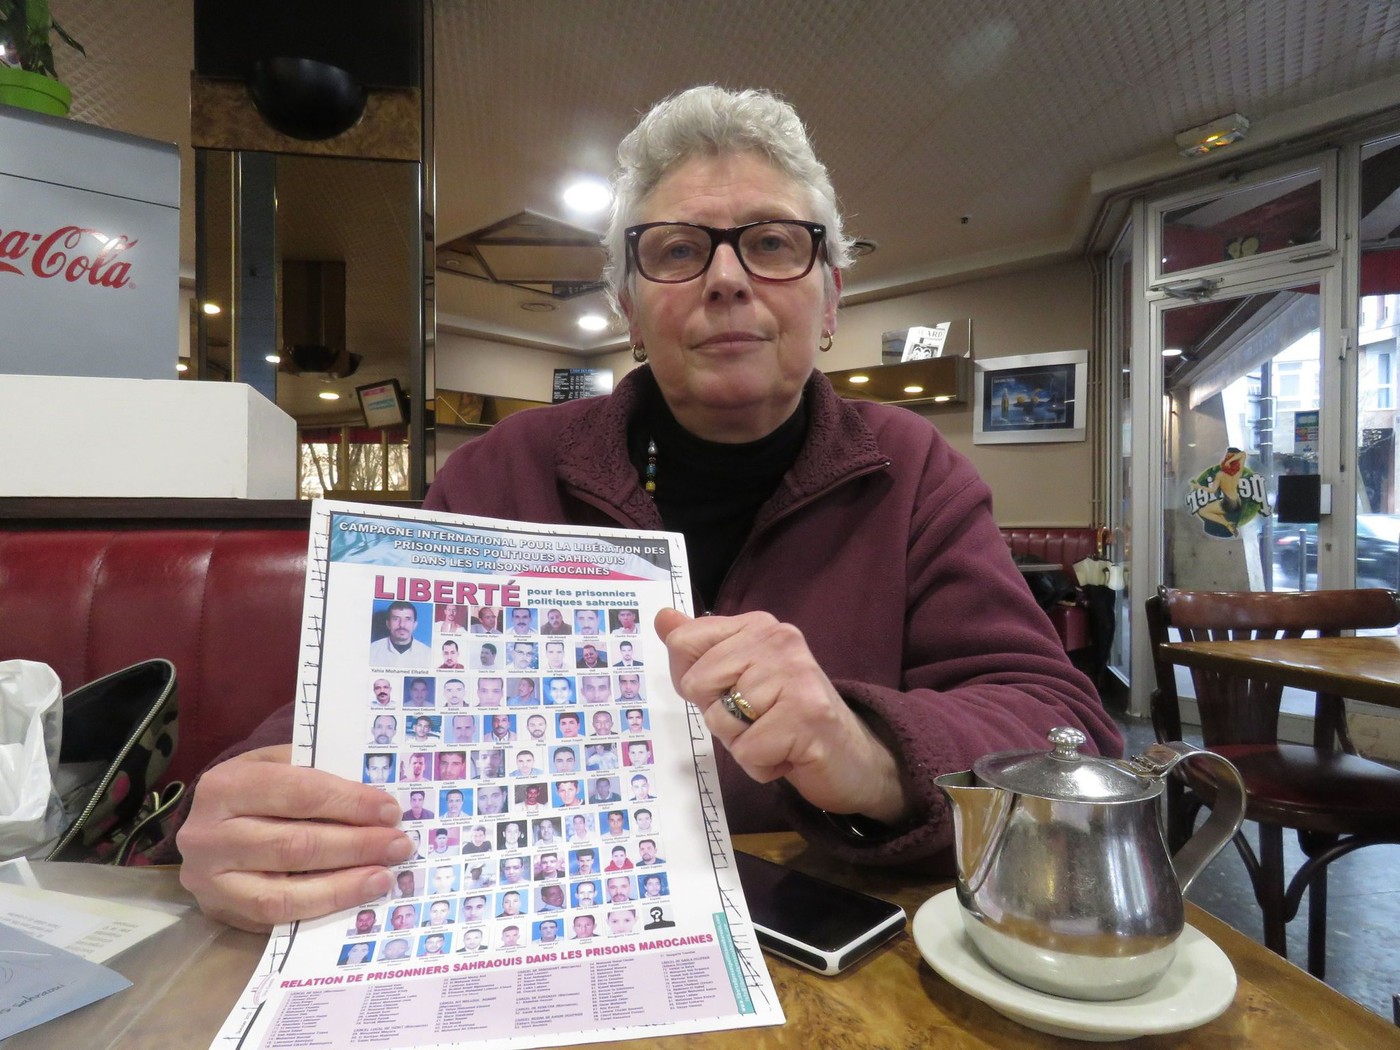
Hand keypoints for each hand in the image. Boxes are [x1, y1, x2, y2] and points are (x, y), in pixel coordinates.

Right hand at [177, 746, 413, 931]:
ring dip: (343, 885)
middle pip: (294, 844)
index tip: (390, 811)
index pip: (298, 792)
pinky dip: (322, 907)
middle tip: (399, 844)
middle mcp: (209, 835)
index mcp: (226, 785)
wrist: (204, 830)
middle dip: (355, 845)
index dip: (349, 803)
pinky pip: (277, 917)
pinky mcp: (220, 912)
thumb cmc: (254, 791)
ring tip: (384, 875)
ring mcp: (209, 880)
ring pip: (284, 891)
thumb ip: (317, 772)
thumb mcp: (275, 765)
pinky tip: (356, 895)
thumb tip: (376, 795)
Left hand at [655, 609, 908, 823]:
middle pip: (698, 683)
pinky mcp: (807, 716)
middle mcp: (780, 640)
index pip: (686, 642)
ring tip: (775, 736)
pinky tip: (788, 755)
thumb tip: (662, 617)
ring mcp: (796, 675)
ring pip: (720, 721)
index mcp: (759, 625)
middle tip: (760, 719)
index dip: (696, 681)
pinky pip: (746, 752)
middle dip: (720, 715)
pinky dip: (761, 766)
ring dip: (742, 744)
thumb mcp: (739, 676)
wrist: (853, 758)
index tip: (733, 691)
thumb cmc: (787, 717)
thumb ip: (700, 647)